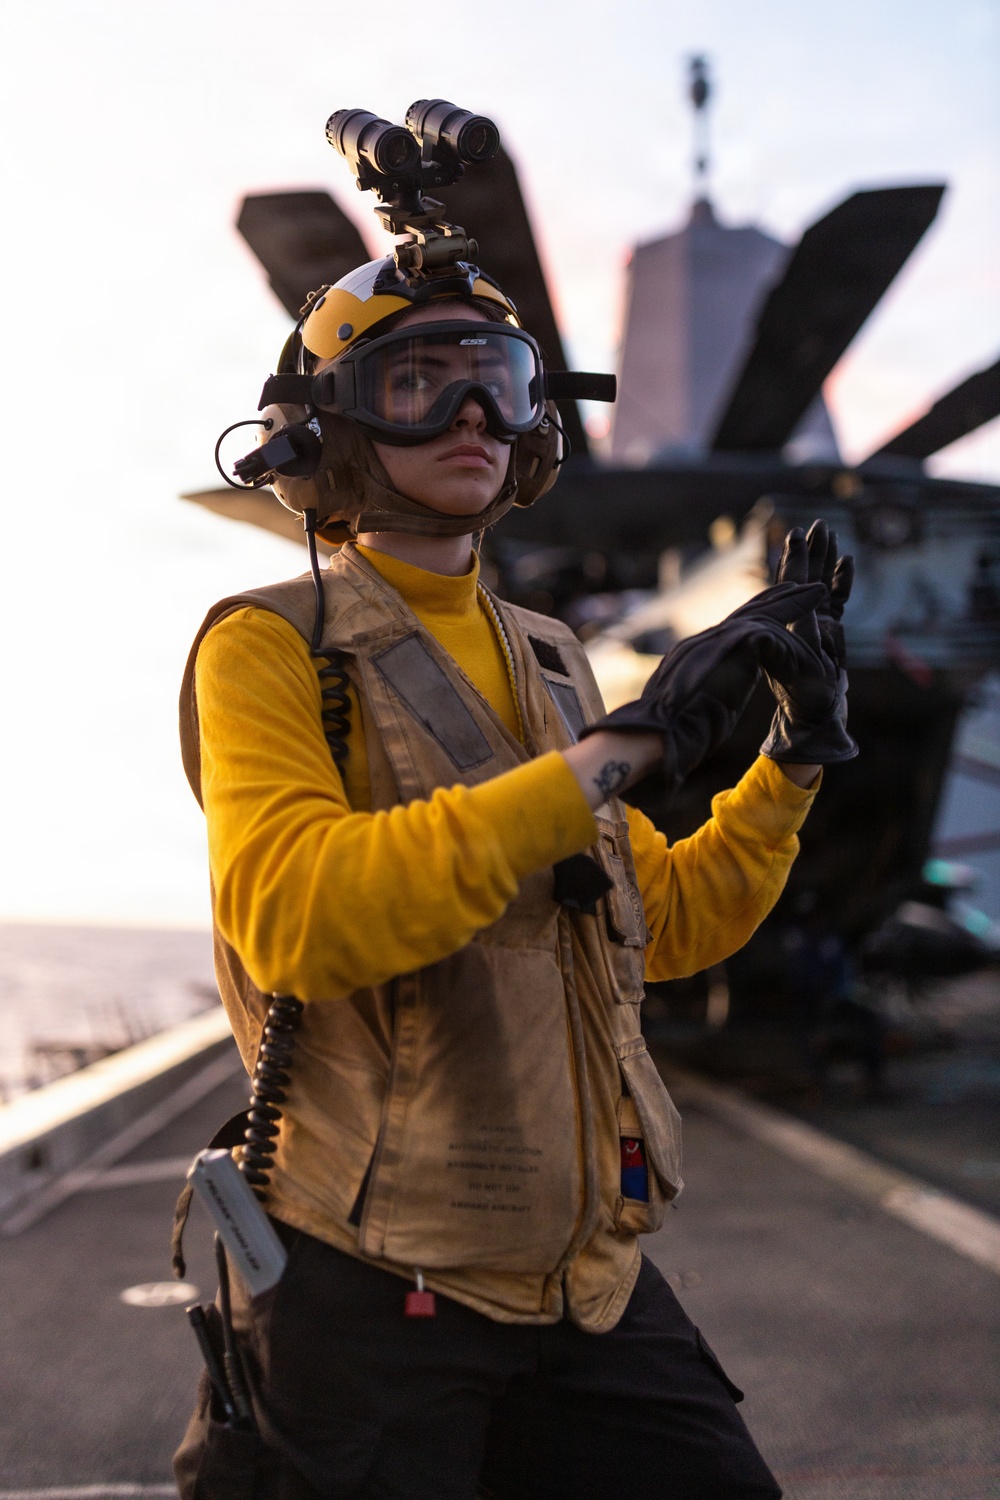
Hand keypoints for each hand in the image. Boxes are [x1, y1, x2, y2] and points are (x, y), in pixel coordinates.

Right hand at [579, 579, 826, 802]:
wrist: (654, 738)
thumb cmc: (665, 739)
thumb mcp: (690, 710)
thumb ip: (703, 695)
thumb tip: (706, 700)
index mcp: (693, 659)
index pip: (727, 634)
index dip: (752, 623)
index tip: (772, 615)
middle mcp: (701, 643)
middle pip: (744, 615)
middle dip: (774, 601)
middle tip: (800, 587)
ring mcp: (712, 641)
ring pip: (759, 614)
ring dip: (790, 602)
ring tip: (816, 592)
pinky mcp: (728, 645)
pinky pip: (769, 626)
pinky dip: (792, 615)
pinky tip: (813, 605)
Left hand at [759, 521, 857, 764]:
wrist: (815, 716)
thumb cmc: (802, 695)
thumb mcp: (789, 669)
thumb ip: (785, 647)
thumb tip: (781, 629)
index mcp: (787, 622)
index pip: (790, 583)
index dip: (793, 560)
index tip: (794, 534)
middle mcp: (799, 620)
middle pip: (804, 576)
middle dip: (811, 551)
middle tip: (816, 526)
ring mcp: (813, 624)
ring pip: (820, 583)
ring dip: (825, 560)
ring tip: (829, 533)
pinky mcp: (828, 632)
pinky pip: (836, 600)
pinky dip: (841, 581)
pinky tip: (847, 562)